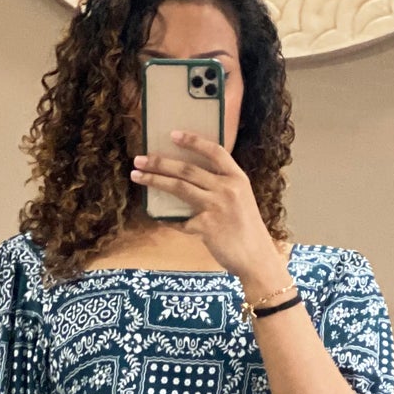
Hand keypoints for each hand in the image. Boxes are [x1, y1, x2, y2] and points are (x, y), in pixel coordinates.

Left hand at [131, 129, 286, 291]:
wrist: (256, 258)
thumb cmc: (246, 230)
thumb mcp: (241, 200)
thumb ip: (221, 187)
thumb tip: (189, 179)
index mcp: (238, 178)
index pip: (214, 151)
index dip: (193, 141)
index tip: (173, 134)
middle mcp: (227, 188)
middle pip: (187, 168)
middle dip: (160, 162)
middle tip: (140, 159)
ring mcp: (216, 206)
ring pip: (178, 186)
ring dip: (154, 180)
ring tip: (136, 175)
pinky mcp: (206, 226)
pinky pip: (179, 220)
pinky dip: (167, 219)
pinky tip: (159, 218)